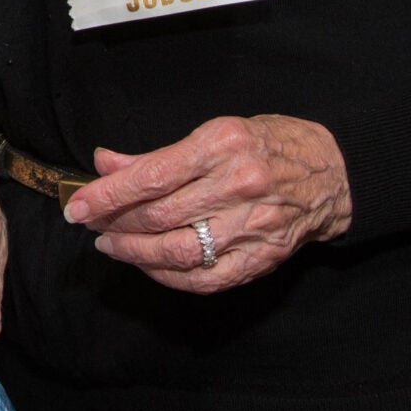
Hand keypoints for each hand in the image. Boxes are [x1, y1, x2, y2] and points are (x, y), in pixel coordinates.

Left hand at [63, 115, 351, 293]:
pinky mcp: (261, 259)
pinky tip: (147, 264)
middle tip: (88, 224)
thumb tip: (104, 164)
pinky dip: (167, 276)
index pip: (151, 176)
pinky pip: (204, 279)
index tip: (76, 205)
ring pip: (177, 251)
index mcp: (222, 145)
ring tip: (111, 244)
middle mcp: (238, 186)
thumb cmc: (268, 145)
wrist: (334, 173)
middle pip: (159, 216)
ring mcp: (252, 227)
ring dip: (134, 252)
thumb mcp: (215, 132)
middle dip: (113, 223)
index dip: (107, 195)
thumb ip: (157, 155)